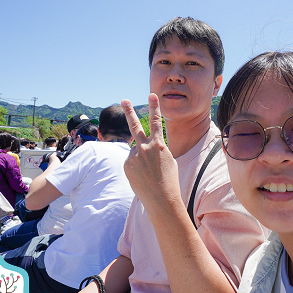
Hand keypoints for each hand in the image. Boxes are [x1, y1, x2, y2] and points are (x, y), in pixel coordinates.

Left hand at [121, 95, 182, 217]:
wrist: (161, 197)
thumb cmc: (168, 180)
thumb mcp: (167, 159)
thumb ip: (155, 149)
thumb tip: (141, 148)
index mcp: (159, 144)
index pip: (156, 121)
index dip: (154, 107)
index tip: (152, 94)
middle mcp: (145, 147)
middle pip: (135, 125)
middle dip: (130, 112)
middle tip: (123, 99)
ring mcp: (134, 156)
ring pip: (135, 151)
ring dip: (140, 159)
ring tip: (148, 172)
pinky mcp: (126, 164)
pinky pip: (130, 162)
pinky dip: (135, 167)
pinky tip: (142, 176)